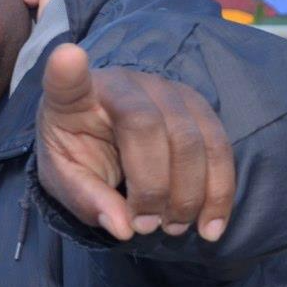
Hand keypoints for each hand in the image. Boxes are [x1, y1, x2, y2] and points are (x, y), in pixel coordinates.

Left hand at [34, 43, 235, 242]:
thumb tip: (123, 227)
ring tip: (174, 228)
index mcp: (75, 97)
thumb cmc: (80, 154)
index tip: (68, 58)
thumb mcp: (67, 182)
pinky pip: (219, 146)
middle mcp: (123, 82)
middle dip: (154, 186)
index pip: (68, 79)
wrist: (106, 138)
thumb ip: (88, 199)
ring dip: (190, 194)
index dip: (67, 70)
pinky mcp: (196, 105)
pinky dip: (219, 191)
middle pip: (149, 125)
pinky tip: (210, 225)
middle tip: (146, 226)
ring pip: (194, 137)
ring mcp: (165, 88)